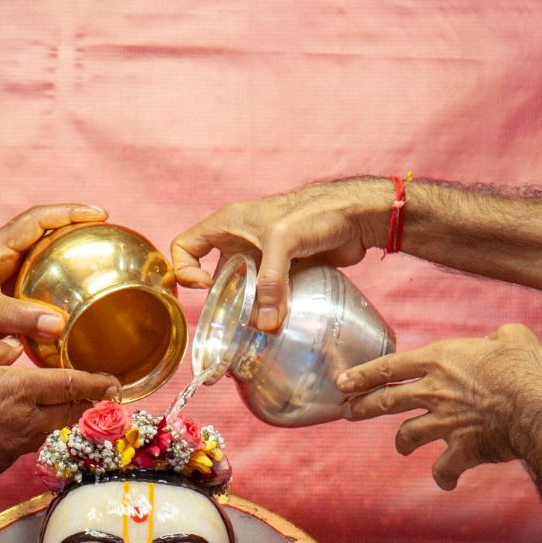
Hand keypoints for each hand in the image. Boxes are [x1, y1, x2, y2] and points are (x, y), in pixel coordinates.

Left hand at [0, 203, 110, 357]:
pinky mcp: (5, 298)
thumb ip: (19, 318)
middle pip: (44, 231)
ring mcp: (3, 277)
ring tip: (97, 259)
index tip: (99, 214)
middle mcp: (0, 257)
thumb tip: (60, 323)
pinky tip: (76, 299)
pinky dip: (59, 283)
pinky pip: (39, 283)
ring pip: (42, 257)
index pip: (38, 219)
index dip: (69, 212)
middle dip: (74, 226)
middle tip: (105, 232)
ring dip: (67, 254)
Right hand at [0, 338, 116, 485]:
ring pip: (47, 431)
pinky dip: (26, 434)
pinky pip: (21, 446)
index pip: (71, 385)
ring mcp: (13, 447)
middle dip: (87, 404)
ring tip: (60, 408)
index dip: (97, 384)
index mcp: (20, 389)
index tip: (115, 383)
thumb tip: (15, 349)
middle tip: (99, 396)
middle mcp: (25, 421)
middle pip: (68, 413)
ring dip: (58, 419)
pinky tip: (12, 427)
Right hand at [170, 177, 391, 332]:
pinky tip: (277, 323)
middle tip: (231, 324)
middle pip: (215, 276)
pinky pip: (267, 296)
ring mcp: (263, 258)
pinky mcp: (285, 273)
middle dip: (221, 301)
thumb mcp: (283, 242)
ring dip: (247, 310)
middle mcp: (241, 241)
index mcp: (227, 224)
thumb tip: (265, 324)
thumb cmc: (315, 212)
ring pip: (243, 290)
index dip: (184, 269)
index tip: (203, 288)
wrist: (357, 216)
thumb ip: (270, 282)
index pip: (185, 246)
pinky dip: (269, 311)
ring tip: (255, 330)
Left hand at [337, 322, 541, 489]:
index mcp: (440, 360)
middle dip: (363, 408)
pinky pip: (443, 469)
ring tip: (402, 447)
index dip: (362, 375)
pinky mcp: (461, 450)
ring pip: (407, 435)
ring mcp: (444, 423)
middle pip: (386, 401)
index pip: (390, 366)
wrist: (537, 411)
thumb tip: (497, 340)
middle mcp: (433, 392)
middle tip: (349, 412)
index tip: (342, 383)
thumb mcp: (513, 336)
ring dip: (402, 442)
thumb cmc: (526, 369)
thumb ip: (496, 337)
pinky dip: (443, 476)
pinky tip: (446, 481)